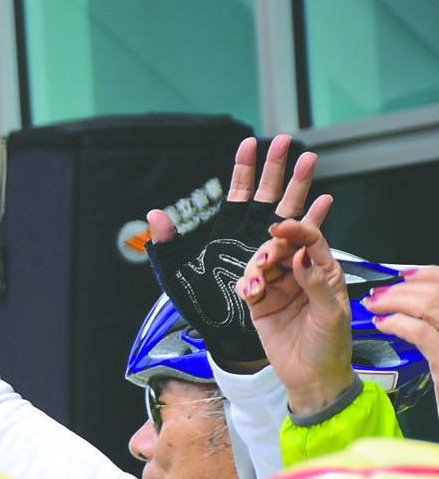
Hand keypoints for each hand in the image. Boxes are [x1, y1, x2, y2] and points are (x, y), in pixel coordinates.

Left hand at [144, 134, 315, 367]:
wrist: (225, 338)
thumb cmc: (202, 308)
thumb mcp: (176, 276)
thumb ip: (165, 246)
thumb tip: (155, 215)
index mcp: (229, 231)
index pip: (237, 191)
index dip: (244, 168)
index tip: (249, 142)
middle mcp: (254, 234)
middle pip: (269, 193)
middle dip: (277, 167)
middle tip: (287, 140)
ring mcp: (275, 247)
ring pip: (289, 209)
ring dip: (300, 185)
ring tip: (309, 161)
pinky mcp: (292, 264)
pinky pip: (307, 239)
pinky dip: (315, 219)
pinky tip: (324, 202)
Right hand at [239, 202, 351, 415]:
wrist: (312, 378)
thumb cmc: (330, 345)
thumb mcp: (331, 313)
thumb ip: (315, 283)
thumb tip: (301, 255)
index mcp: (324, 272)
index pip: (311, 241)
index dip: (297, 229)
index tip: (280, 228)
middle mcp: (300, 276)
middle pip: (282, 248)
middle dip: (271, 247)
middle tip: (267, 258)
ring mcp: (279, 290)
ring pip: (262, 265)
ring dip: (256, 267)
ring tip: (257, 282)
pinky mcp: (261, 306)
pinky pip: (248, 286)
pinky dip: (246, 285)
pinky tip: (250, 292)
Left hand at [368, 265, 438, 362]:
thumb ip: (436, 321)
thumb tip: (417, 301)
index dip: (428, 274)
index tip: (406, 275)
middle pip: (438, 291)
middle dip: (405, 288)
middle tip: (380, 292)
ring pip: (430, 306)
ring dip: (396, 301)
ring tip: (375, 305)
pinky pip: (420, 332)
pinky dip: (398, 323)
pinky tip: (383, 324)